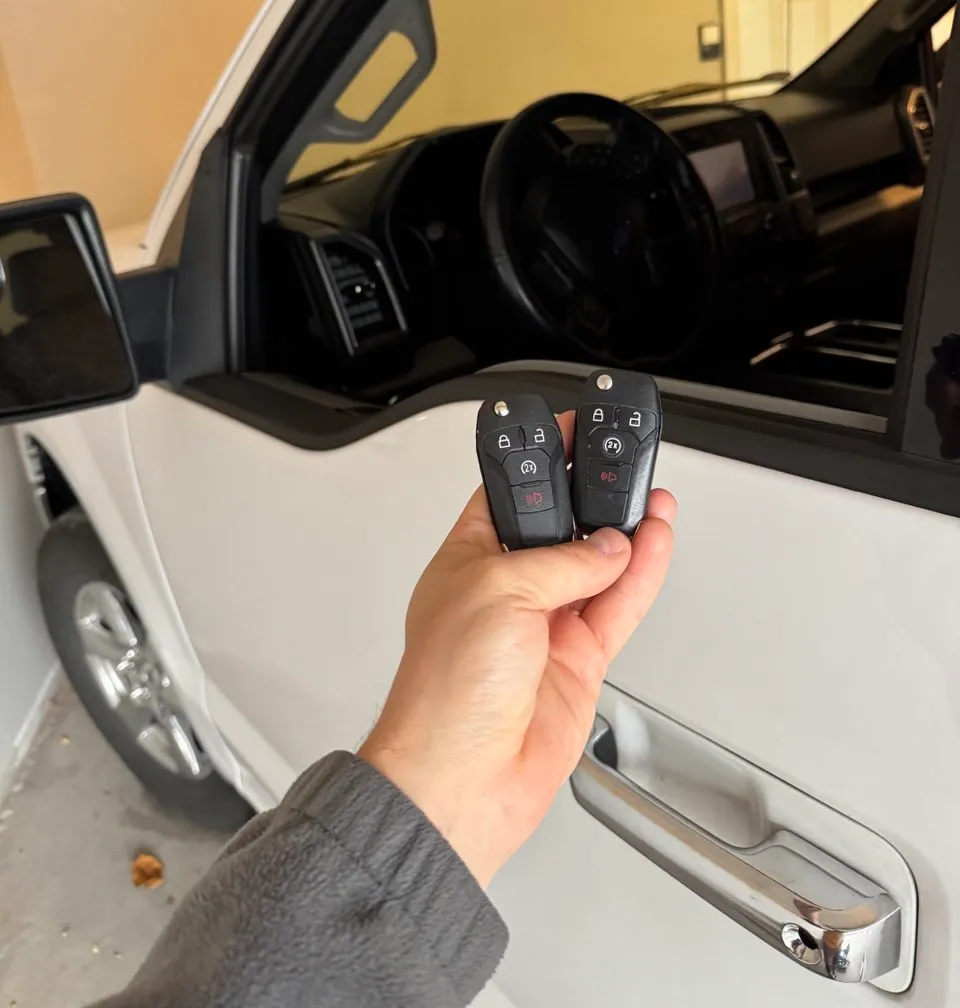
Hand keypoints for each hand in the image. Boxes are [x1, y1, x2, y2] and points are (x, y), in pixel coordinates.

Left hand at [359, 411, 674, 885]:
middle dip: (592, 499)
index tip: (568, 433)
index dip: (539, 464)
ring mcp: (545, 626)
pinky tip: (656, 543)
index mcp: (469, 559)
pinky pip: (618, 607)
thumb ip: (560, 563)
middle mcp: (507, 589)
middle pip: (561, 529)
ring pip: (598, 566)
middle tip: (625, 466)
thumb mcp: (499, 594)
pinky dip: (642, 575)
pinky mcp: (577, 661)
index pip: (508, 495)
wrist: (462, 780)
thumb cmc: (444, 691)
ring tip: (654, 498)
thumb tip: (604, 546)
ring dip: (628, 533)